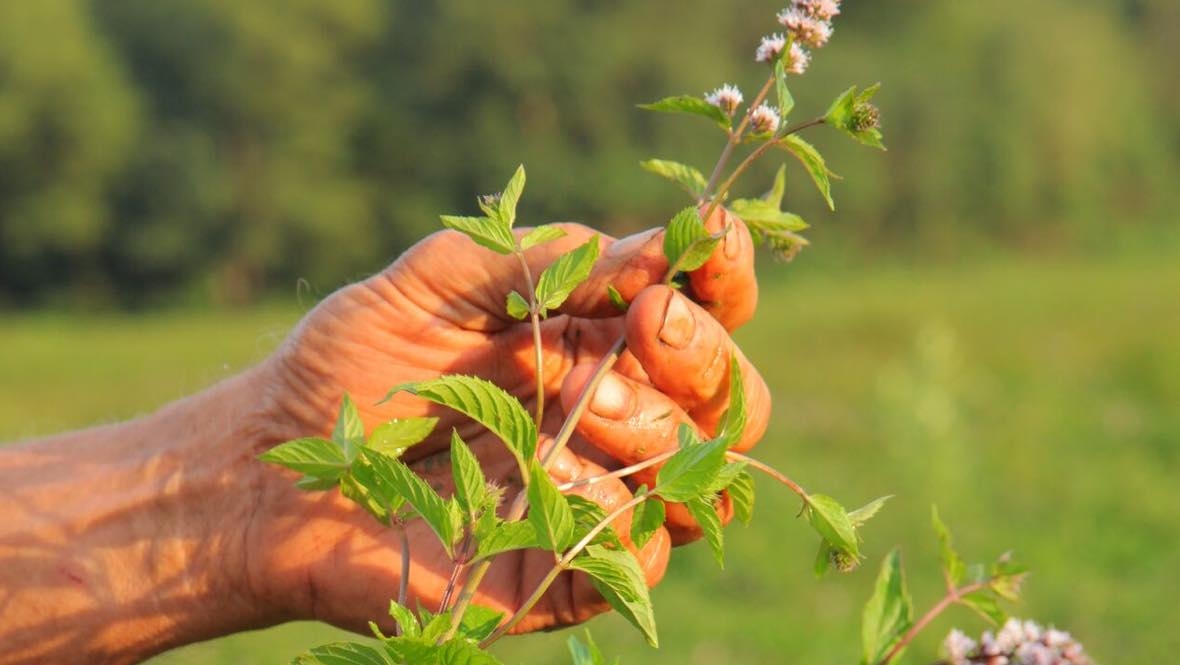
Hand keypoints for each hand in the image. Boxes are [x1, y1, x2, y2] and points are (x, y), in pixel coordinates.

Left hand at [251, 206, 770, 634]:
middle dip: (706, 355)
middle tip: (648, 323)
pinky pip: (643, 551)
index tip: (709, 241)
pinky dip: (609, 502)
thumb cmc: (349, 364)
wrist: (271, 470)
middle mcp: (613, 416)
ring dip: (657, 424)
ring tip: (577, 393)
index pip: (703, 312)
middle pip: (729, 400)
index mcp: (594, 339)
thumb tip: (653, 245)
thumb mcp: (437, 282)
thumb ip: (541, 261)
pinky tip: (538, 468)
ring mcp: (595, 495)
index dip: (725, 276)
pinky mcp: (565, 570)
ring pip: (702, 477)